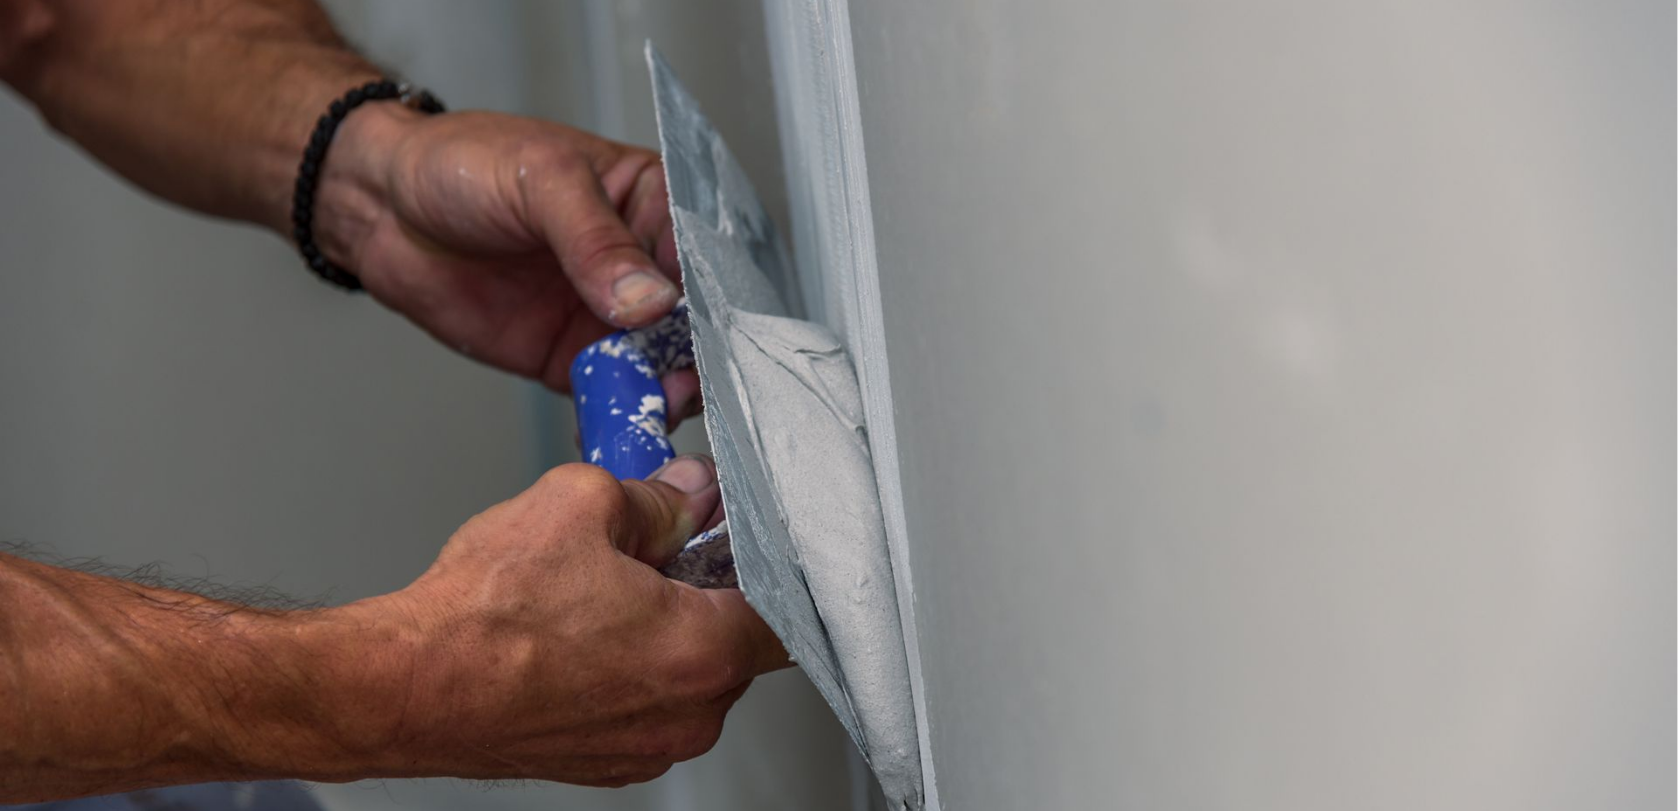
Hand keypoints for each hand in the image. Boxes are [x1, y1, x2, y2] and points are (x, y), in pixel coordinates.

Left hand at [315, 104, 700, 421]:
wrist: (381, 206)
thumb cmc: (462, 164)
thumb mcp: (540, 182)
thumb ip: (597, 242)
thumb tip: (650, 301)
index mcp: (652, 203)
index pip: (702, 259)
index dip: (710, 301)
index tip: (707, 339)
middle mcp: (640, 265)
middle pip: (691, 325)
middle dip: (692, 361)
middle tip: (679, 387)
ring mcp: (607, 316)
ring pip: (658, 369)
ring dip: (659, 397)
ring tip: (650, 414)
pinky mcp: (570, 359)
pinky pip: (608, 398)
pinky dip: (614, 421)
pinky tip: (612, 433)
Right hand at [341, 456, 784, 786]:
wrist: (407, 687)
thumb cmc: (483, 616)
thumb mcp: (580, 504)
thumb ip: (658, 498)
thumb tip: (688, 495)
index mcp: (701, 652)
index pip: (787, 610)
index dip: (764, 562)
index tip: (740, 538)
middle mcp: (687, 715)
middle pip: (736, 642)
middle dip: (707, 592)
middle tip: (660, 551)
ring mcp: (646, 748)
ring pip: (687, 675)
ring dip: (664, 632)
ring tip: (603, 593)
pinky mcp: (605, 763)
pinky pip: (644, 705)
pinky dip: (627, 668)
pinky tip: (579, 633)